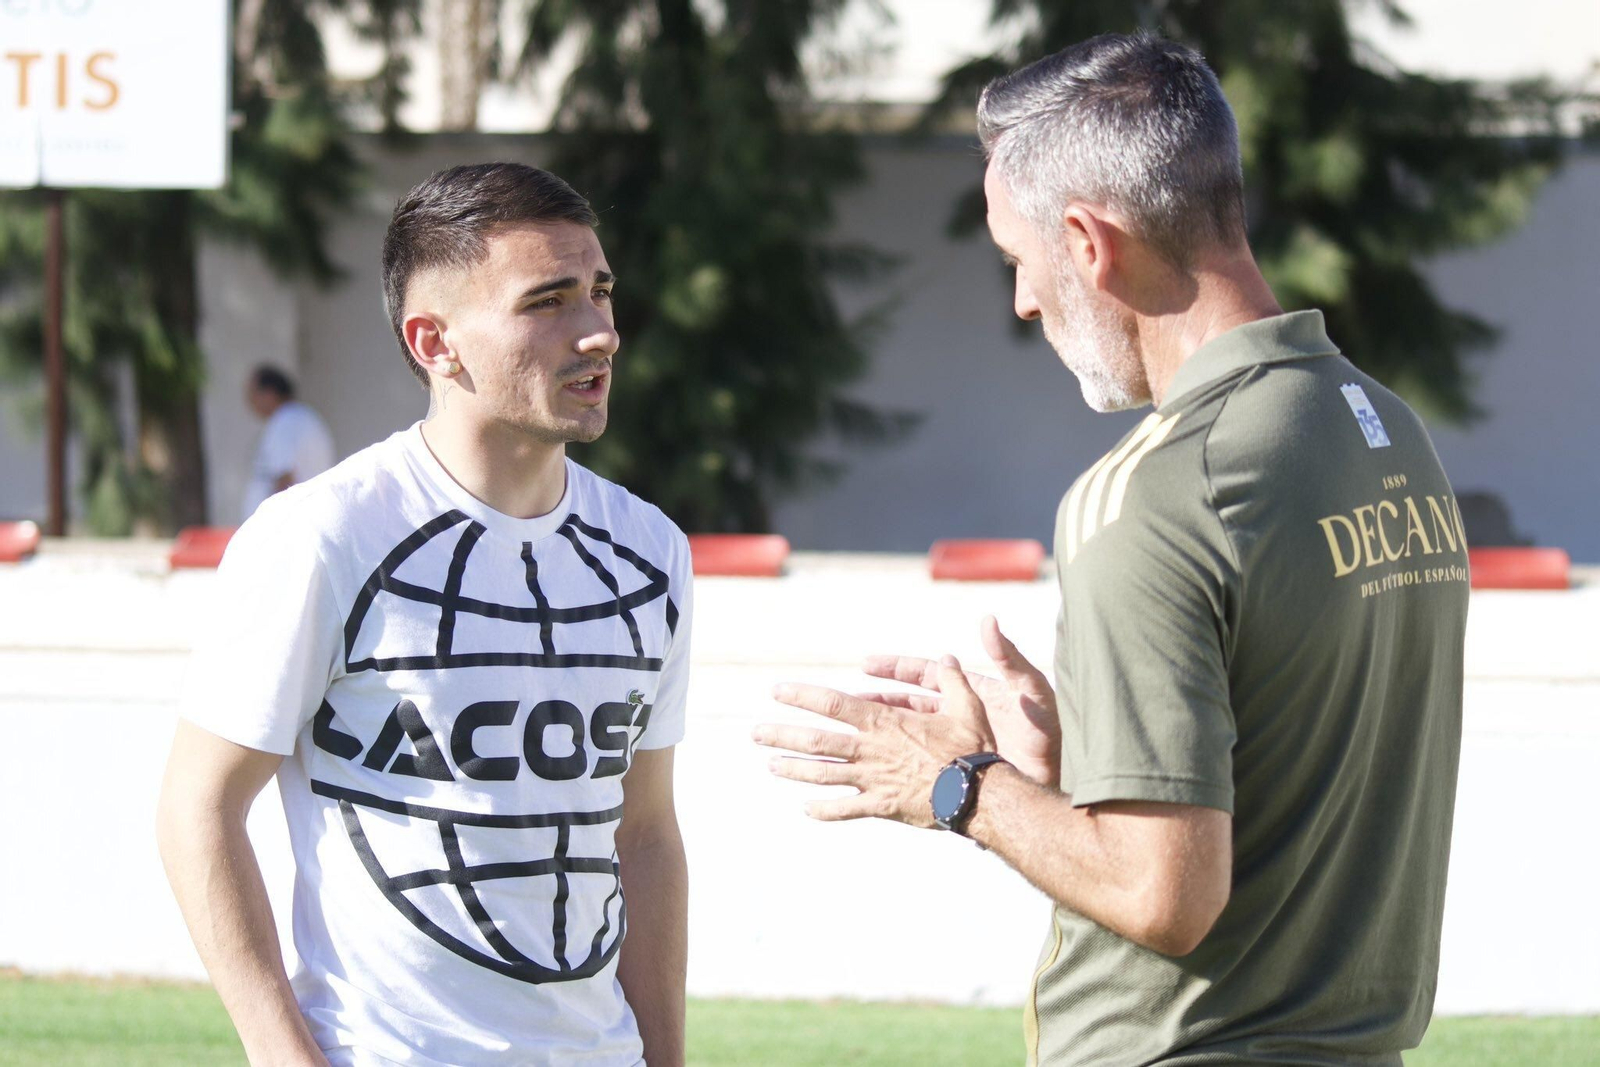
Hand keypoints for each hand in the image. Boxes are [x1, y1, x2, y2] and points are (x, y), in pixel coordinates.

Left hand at [754, 657, 993, 826]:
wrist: (979, 794)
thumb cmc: (972, 749)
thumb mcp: (966, 706)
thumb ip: (951, 681)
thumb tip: (948, 658)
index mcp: (884, 722)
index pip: (833, 704)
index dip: (802, 696)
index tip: (777, 692)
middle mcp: (870, 749)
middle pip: (816, 741)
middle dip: (783, 735)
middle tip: (756, 733)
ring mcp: (872, 779)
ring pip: (822, 775)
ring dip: (793, 769)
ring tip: (771, 765)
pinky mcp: (881, 805)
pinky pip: (845, 810)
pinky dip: (824, 810)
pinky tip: (806, 810)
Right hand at [861, 615, 1059, 785]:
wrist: (1063, 774)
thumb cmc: (1050, 729)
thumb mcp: (1030, 689)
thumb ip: (1008, 657)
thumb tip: (987, 620)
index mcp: (973, 692)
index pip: (928, 674)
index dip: (897, 668)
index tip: (867, 664)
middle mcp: (962, 715)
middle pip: (911, 703)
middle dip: (880, 700)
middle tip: (848, 699)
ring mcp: (960, 743)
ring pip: (913, 734)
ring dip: (886, 732)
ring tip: (856, 732)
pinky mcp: (961, 767)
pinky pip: (925, 763)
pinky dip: (904, 763)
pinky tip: (882, 770)